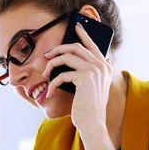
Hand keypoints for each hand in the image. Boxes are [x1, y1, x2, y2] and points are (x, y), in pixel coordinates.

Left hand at [42, 22, 111, 136]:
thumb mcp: (92, 89)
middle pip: (76, 47)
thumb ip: (90, 75)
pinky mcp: (85, 77)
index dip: (83, 35)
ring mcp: (94, 70)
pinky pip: (62, 74)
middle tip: (47, 55)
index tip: (75, 27)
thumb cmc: (88, 108)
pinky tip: (49, 93)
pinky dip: (52, 84)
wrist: (93, 122)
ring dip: (52, 65)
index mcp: (104, 67)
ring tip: (44, 75)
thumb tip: (78, 65)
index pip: (93, 45)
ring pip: (67, 56)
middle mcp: (101, 65)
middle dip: (58, 49)